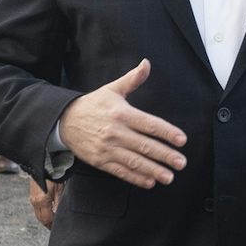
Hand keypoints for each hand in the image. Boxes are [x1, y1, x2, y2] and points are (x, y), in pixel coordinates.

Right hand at [29, 177, 62, 229]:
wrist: (44, 166)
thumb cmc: (53, 176)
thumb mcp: (60, 191)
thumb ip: (58, 204)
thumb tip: (59, 214)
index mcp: (42, 201)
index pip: (47, 219)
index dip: (52, 225)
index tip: (56, 227)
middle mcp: (35, 201)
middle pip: (41, 218)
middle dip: (48, 223)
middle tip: (54, 226)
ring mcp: (32, 198)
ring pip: (38, 214)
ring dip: (44, 218)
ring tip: (52, 220)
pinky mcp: (32, 195)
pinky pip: (36, 208)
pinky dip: (42, 212)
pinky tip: (48, 212)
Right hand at [55, 59, 186, 187]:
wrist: (63, 120)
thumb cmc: (93, 105)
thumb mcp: (111, 90)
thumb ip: (132, 79)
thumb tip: (147, 63)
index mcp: (122, 113)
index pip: (149, 124)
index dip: (167, 132)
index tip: (182, 140)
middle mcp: (115, 131)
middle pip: (145, 145)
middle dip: (165, 155)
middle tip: (182, 163)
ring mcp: (107, 148)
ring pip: (134, 161)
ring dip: (153, 170)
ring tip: (170, 177)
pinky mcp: (100, 160)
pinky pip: (120, 171)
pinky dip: (135, 178)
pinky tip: (150, 182)